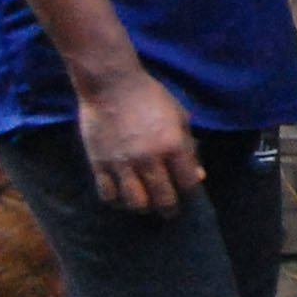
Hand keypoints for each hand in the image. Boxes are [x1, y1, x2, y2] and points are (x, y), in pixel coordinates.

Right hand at [75, 68, 201, 213]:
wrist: (112, 85)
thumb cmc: (151, 97)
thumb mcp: (179, 117)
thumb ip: (189, 148)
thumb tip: (198, 176)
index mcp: (173, 146)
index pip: (187, 183)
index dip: (189, 191)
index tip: (187, 193)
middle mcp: (149, 159)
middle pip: (163, 198)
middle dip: (169, 209)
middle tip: (169, 211)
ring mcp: (122, 164)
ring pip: (135, 203)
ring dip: (143, 207)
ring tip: (146, 204)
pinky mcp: (99, 164)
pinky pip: (108, 194)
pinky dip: (117, 200)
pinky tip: (122, 196)